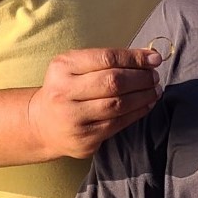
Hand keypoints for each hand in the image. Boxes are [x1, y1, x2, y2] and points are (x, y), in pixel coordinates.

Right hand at [30, 48, 162, 159]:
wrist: (42, 124)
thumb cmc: (67, 89)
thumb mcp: (76, 66)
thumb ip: (107, 60)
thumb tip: (149, 57)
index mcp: (63, 67)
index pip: (106, 58)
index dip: (135, 58)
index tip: (154, 59)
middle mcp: (64, 92)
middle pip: (113, 82)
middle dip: (141, 78)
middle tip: (154, 76)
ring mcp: (73, 118)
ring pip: (118, 105)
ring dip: (143, 96)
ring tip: (154, 90)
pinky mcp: (83, 140)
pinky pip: (117, 124)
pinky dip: (137, 112)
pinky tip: (146, 105)